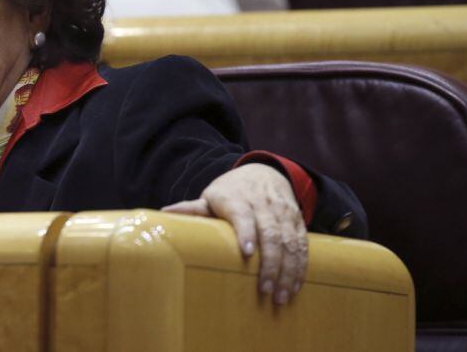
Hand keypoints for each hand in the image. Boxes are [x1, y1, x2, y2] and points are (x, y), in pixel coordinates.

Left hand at [162, 163, 307, 304]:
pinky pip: (302, 243)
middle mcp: (263, 204)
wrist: (263, 171)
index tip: (247, 253)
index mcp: (237, 198)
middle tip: (265, 291)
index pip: (243, 214)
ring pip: (290, 241)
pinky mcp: (297, 219)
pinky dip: (301, 266)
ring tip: (281, 296)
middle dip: (271, 264)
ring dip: (288, 271)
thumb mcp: (210, 196)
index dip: (246, 232)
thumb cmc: (230, 191)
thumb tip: (163, 213)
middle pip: (271, 233)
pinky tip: (296, 285)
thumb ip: (191, 208)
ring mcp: (282, 212)